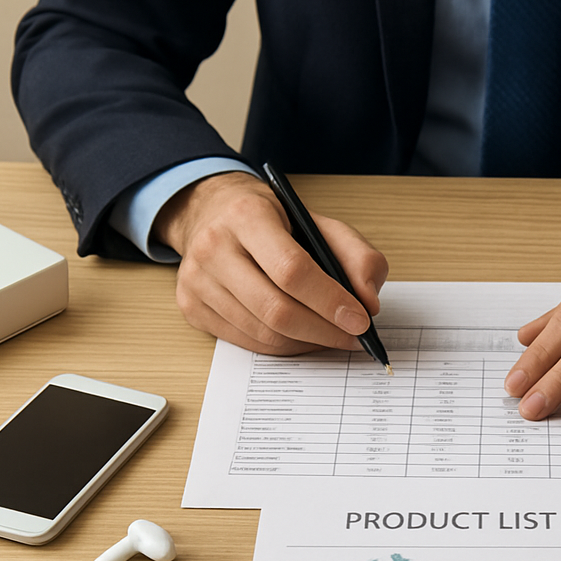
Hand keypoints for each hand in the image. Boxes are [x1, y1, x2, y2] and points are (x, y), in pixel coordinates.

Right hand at [153, 172, 388, 353]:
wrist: (213, 213)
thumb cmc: (274, 222)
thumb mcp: (321, 223)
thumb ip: (358, 257)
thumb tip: (369, 304)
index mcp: (247, 216)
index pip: (292, 270)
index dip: (330, 301)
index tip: (361, 320)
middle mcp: (213, 247)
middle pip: (275, 310)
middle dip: (323, 331)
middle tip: (353, 337)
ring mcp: (197, 281)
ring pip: (263, 333)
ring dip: (307, 342)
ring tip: (333, 335)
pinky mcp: (191, 307)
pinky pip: (247, 343)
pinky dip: (284, 347)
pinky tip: (304, 336)